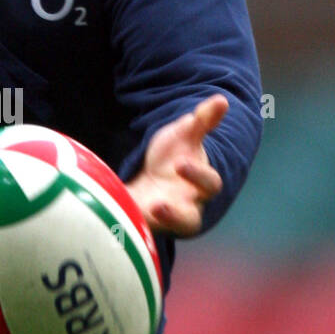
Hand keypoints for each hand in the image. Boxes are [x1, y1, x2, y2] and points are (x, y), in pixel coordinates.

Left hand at [125, 94, 227, 236]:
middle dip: (176, 215)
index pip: (209, 184)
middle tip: (158, 205)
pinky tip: (114, 214)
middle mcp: (187, 206)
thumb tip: (221, 100)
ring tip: (137, 217)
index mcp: (201, 185)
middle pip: (190, 220)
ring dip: (151, 227)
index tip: (180, 163)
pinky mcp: (144, 227)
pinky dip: (128, 226)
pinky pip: (139, 232)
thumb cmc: (173, 158)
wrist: (154, 179)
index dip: (198, 175)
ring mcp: (165, 221)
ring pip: (164, 233)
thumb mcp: (185, 135)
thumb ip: (202, 121)